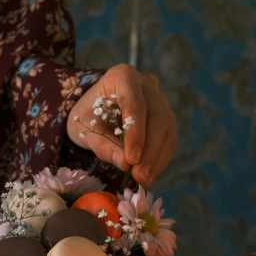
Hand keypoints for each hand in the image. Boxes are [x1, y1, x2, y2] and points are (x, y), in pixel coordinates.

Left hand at [67, 64, 176, 185]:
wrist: (95, 109)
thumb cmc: (87, 115)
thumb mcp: (85, 128)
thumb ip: (103, 144)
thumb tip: (125, 164)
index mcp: (123, 76)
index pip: (134, 105)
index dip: (135, 134)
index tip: (132, 160)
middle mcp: (146, 83)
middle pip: (156, 117)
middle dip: (149, 150)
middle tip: (139, 176)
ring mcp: (160, 98)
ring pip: (167, 128)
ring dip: (157, 158)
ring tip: (145, 180)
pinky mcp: (167, 115)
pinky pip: (169, 137)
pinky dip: (161, 158)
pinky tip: (152, 175)